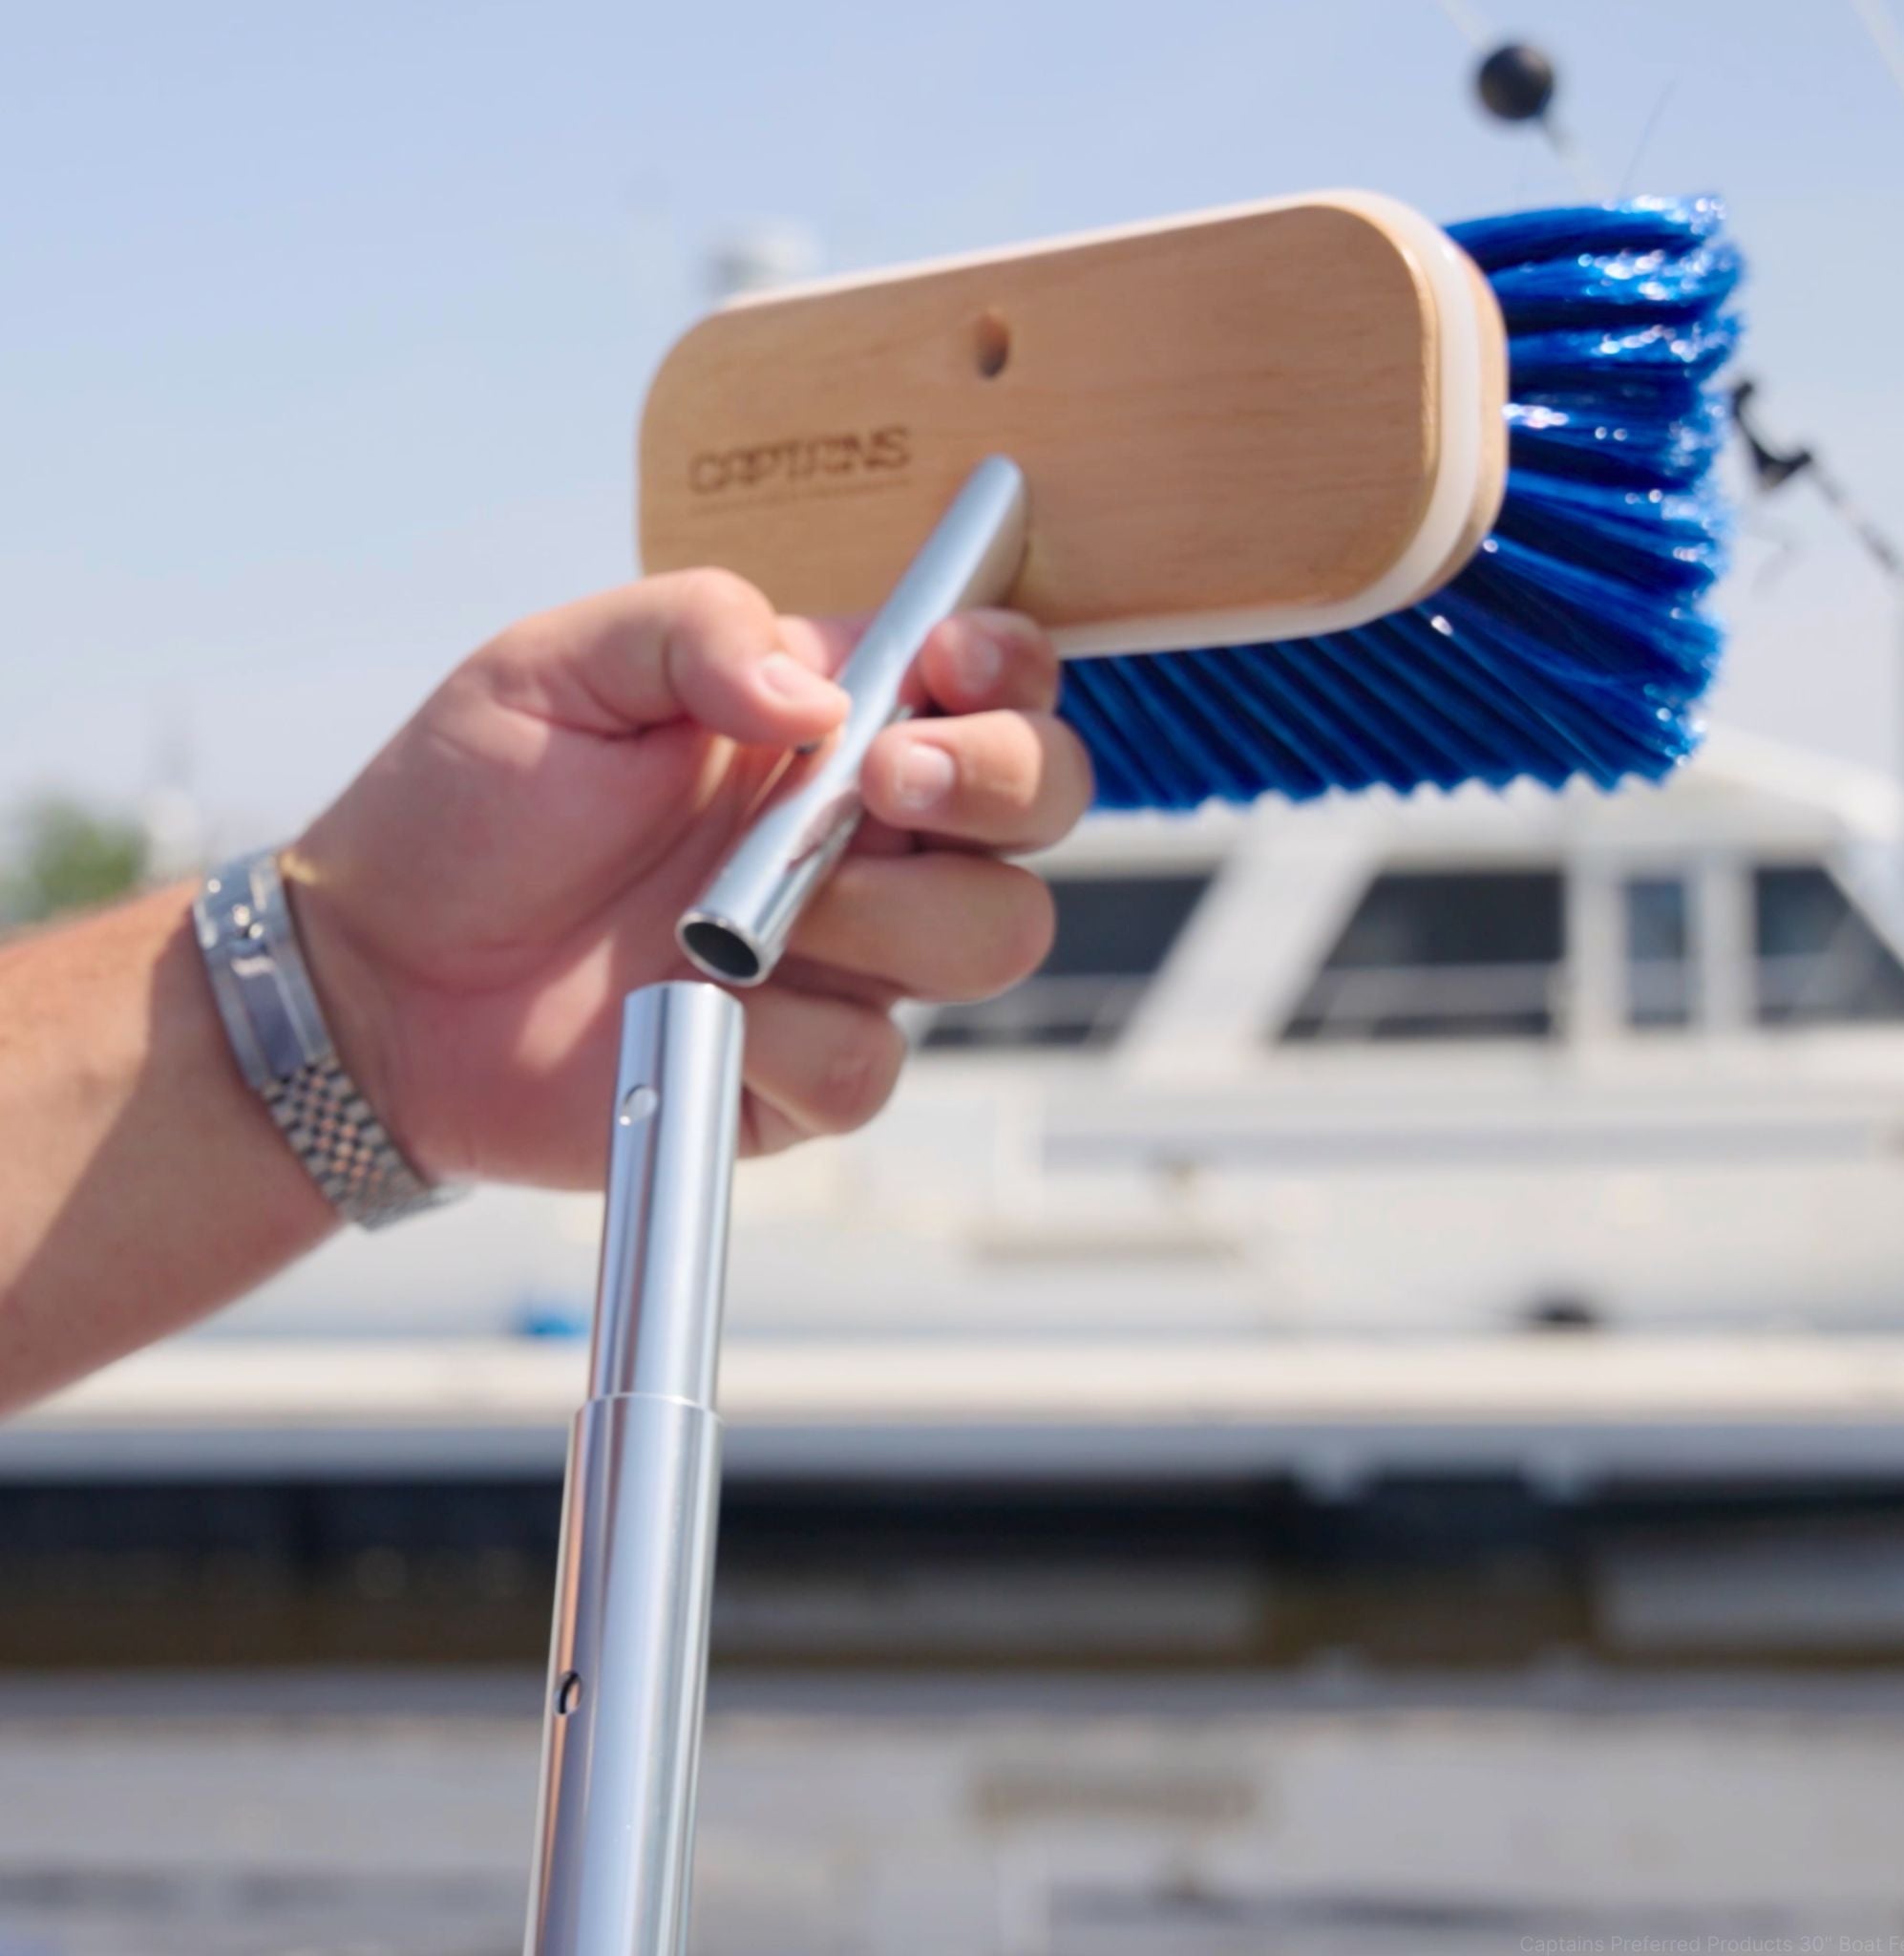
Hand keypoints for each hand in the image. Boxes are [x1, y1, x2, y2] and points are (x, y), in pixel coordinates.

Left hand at [284, 571, 1091, 1186]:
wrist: (375, 980)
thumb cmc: (463, 808)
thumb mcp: (557, 668)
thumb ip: (696, 630)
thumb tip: (824, 694)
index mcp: (825, 730)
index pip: (989, 685)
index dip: (1008, 670)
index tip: (949, 665)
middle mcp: (861, 840)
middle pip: (1040, 810)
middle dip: (999, 784)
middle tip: (879, 781)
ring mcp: (844, 963)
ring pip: (993, 938)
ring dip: (900, 914)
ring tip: (748, 913)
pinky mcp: (797, 1075)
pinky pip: (869, 1066)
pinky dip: (795, 1041)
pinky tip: (701, 1010)